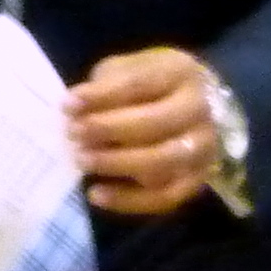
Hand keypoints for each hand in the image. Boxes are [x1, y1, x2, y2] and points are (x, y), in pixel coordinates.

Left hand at [66, 45, 217, 214]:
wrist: (193, 109)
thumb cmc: (149, 87)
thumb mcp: (127, 70)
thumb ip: (105, 85)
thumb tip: (75, 106)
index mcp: (180, 73)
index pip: (140, 84)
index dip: (101, 96)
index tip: (67, 105)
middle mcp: (200, 110)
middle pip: (155, 123)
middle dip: (109, 129)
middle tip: (74, 134)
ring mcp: (203, 147)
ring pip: (163, 161)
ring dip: (117, 163)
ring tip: (82, 160)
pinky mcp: (196, 180)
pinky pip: (164, 196)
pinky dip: (128, 200)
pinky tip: (96, 193)